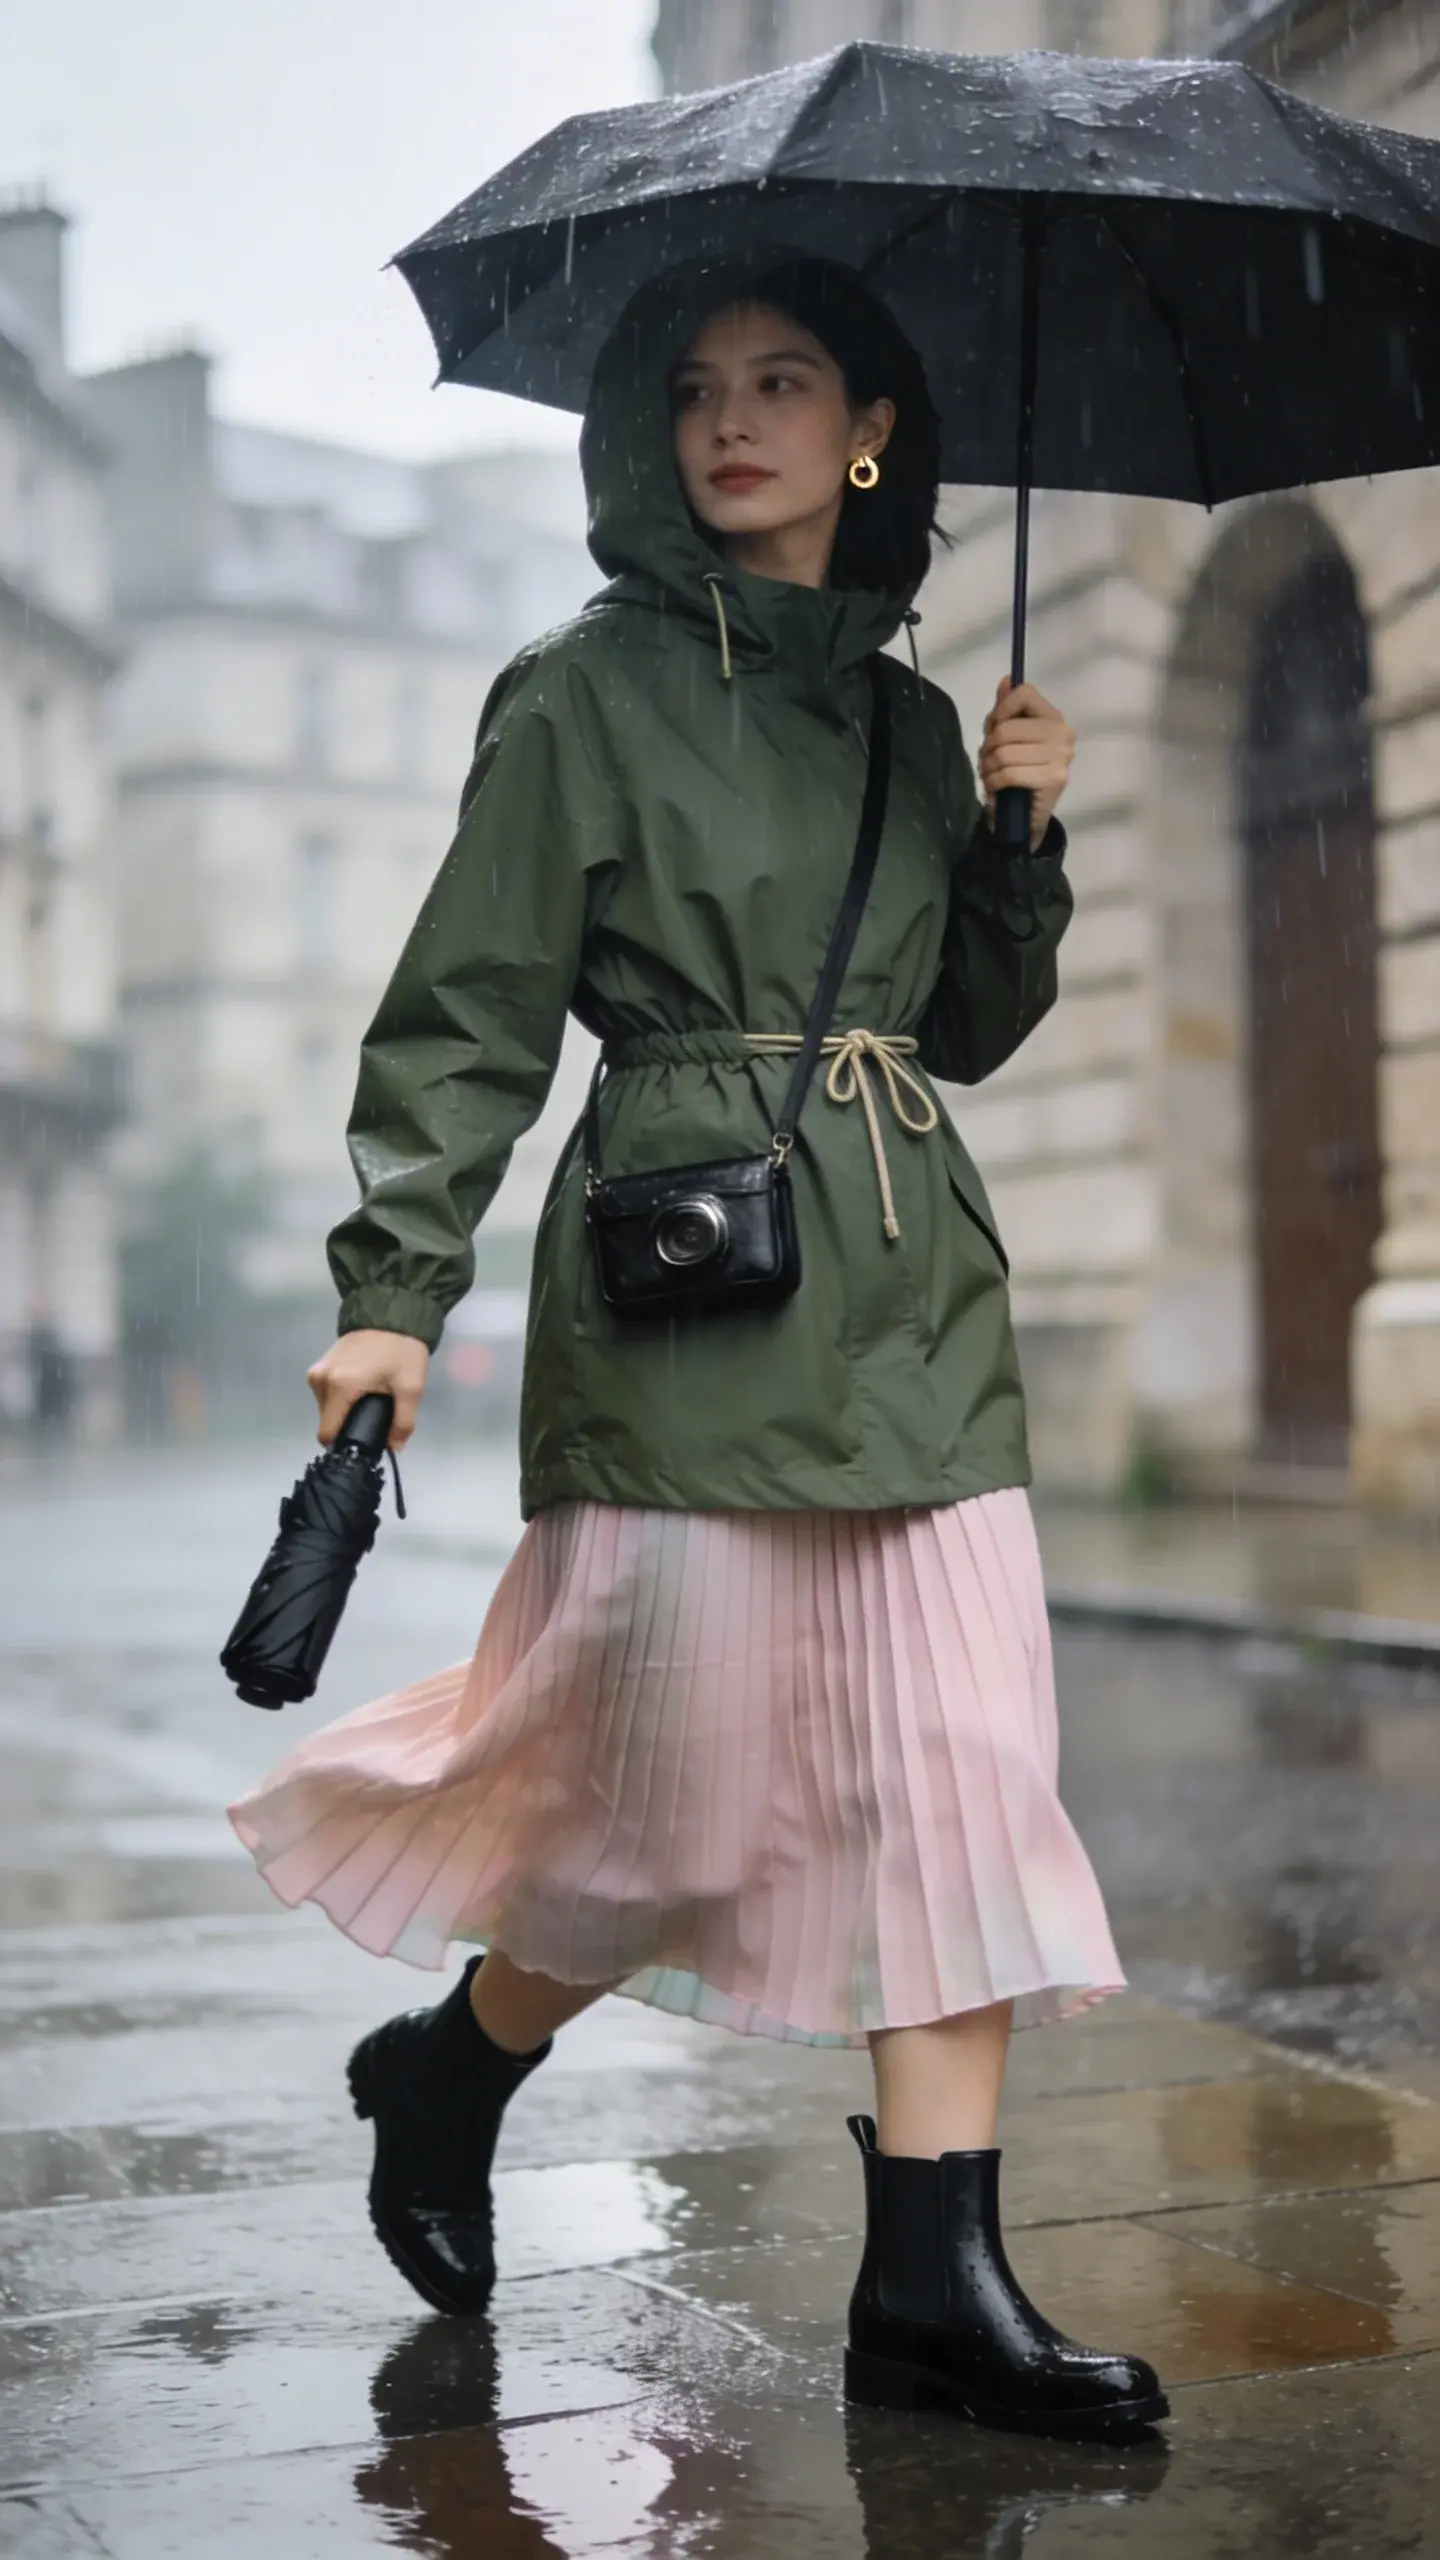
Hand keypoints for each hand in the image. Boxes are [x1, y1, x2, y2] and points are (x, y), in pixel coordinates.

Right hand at [306, 1330, 429, 1450]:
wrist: (392, 1311)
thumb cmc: (401, 1349)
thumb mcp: (411, 1388)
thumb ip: (403, 1422)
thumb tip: (394, 1448)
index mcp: (339, 1387)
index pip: (327, 1432)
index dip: (345, 1442)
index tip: (364, 1440)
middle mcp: (321, 1379)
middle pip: (328, 1420)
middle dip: (348, 1423)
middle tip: (374, 1415)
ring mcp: (318, 1370)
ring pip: (327, 1407)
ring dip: (345, 1409)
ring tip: (369, 1399)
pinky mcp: (321, 1363)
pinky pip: (327, 1392)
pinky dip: (341, 1396)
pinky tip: (361, 1388)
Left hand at [979, 679, 1075, 850]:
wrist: (1028, 815)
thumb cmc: (1019, 771)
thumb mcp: (1009, 737)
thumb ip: (1007, 709)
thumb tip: (1006, 680)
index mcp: (1054, 716)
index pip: (1024, 693)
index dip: (1001, 710)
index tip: (995, 728)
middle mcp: (1063, 732)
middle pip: (1007, 728)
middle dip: (988, 746)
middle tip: (987, 760)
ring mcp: (1062, 756)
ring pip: (1005, 752)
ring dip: (988, 766)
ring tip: (990, 774)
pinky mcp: (1055, 778)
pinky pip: (1010, 773)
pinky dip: (994, 781)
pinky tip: (995, 786)